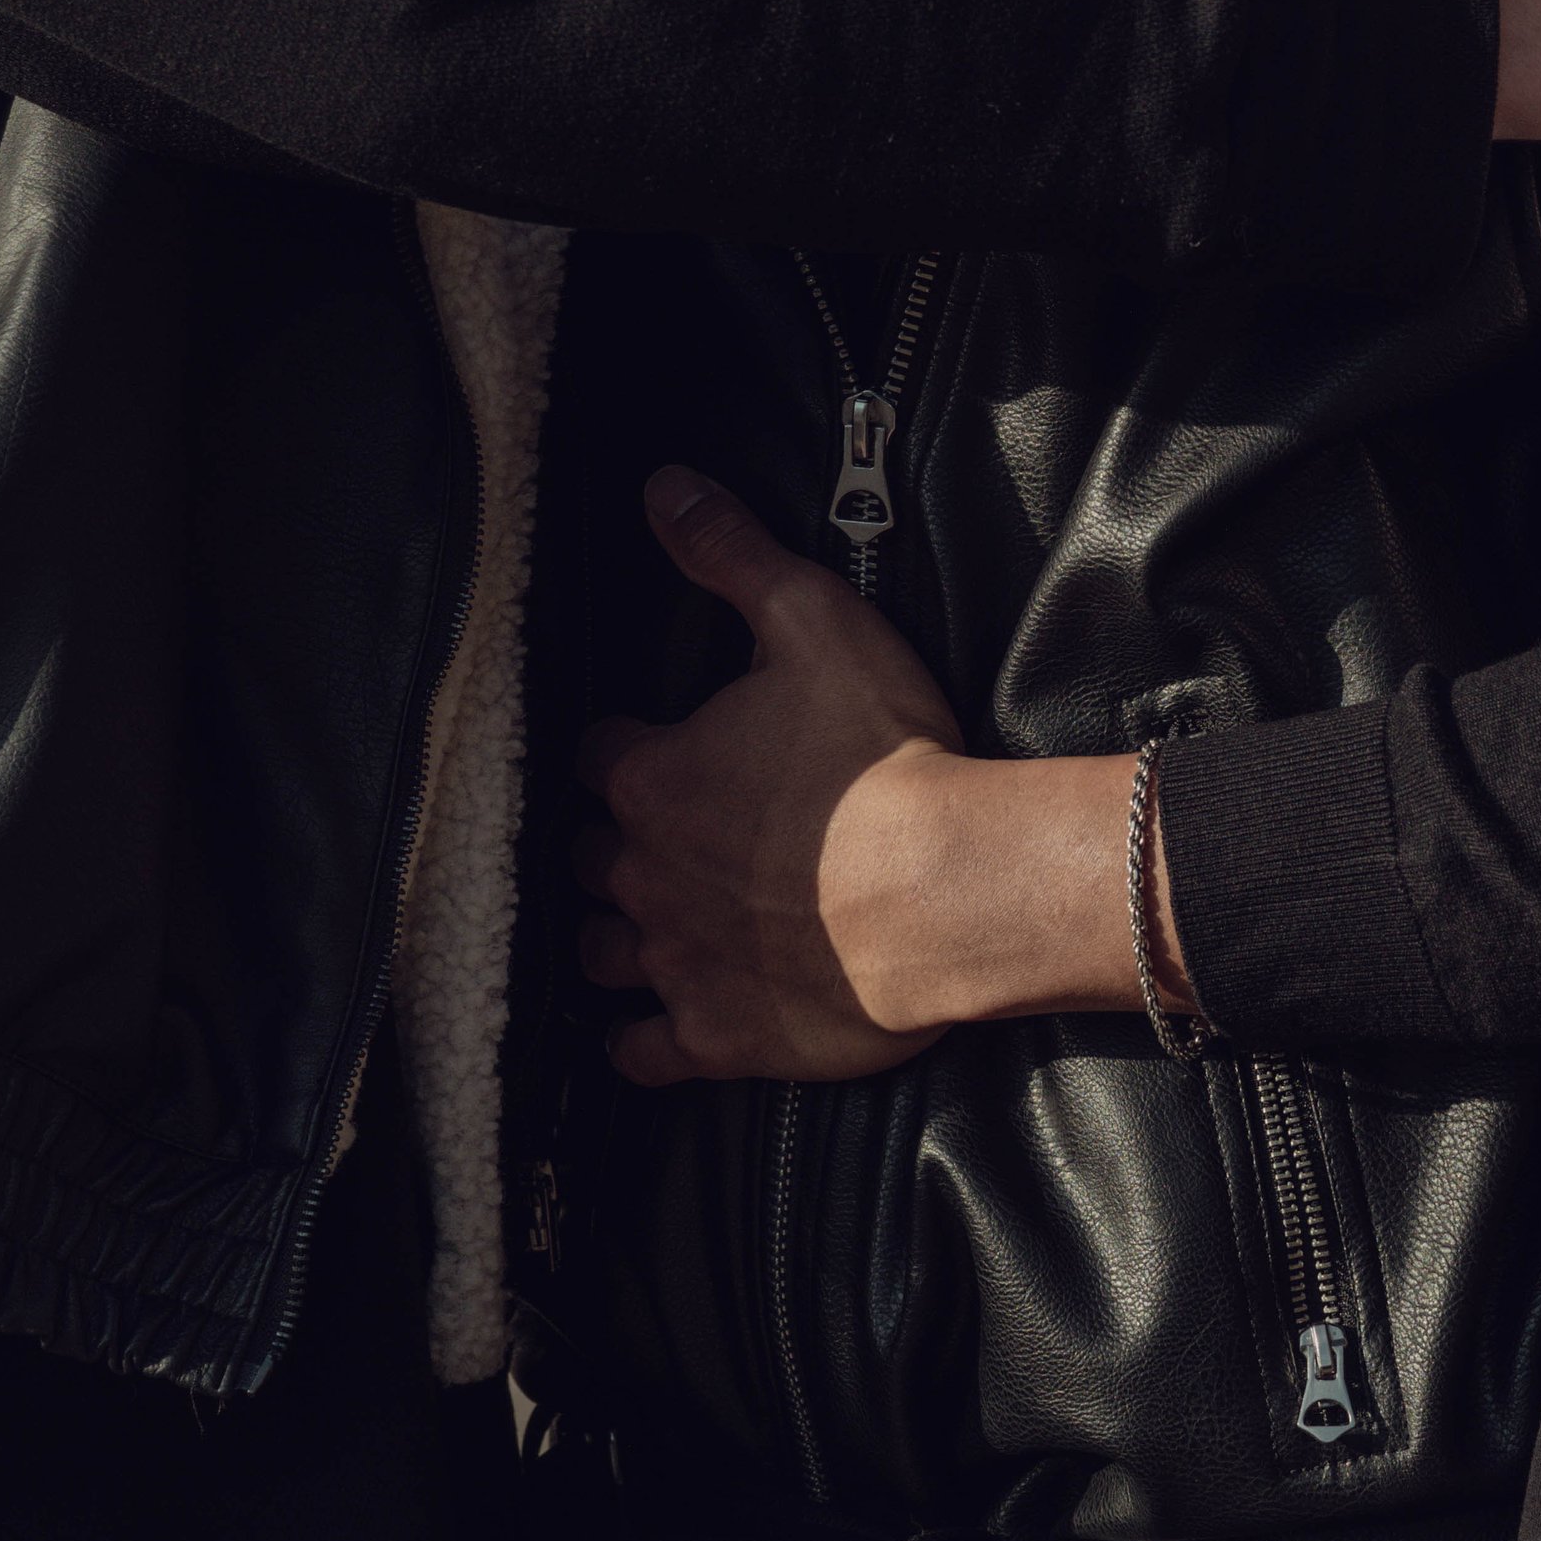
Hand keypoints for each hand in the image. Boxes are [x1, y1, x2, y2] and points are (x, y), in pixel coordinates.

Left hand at [581, 465, 965, 1083]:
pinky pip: (639, 1052)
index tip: (654, 746)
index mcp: (652, 776)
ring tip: (648, 920)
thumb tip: (662, 488)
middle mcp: (642, 874)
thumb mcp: (810, 618)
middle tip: (661, 832)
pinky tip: (650, 1024)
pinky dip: (639, 1037)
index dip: (625, 747)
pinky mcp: (715, 1035)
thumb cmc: (884, 752)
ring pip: (599, 950)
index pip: (597, 755)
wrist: (951, 888)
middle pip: (589, 856)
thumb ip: (729, 551)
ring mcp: (675, 961)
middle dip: (615, 842)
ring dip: (616, 932)